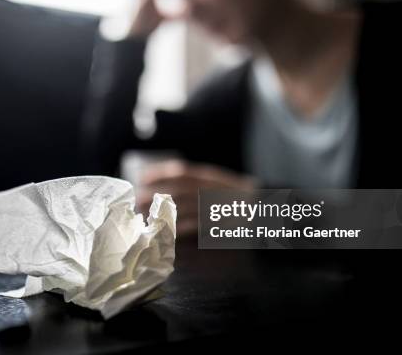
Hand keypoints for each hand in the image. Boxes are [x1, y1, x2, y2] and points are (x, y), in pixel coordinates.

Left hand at [136, 159, 258, 236]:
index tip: (142, 176)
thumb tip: (167, 181)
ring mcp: (214, 207)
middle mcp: (210, 189)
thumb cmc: (236, 195)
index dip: (159, 173)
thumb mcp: (218, 180)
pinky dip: (177, 228)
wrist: (264, 209)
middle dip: (154, 195)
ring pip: (182, 209)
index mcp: (210, 177)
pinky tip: (164, 230)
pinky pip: (193, 226)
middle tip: (137, 200)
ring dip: (161, 213)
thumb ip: (196, 180)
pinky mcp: (217, 224)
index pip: (181, 171)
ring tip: (145, 217)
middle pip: (176, 190)